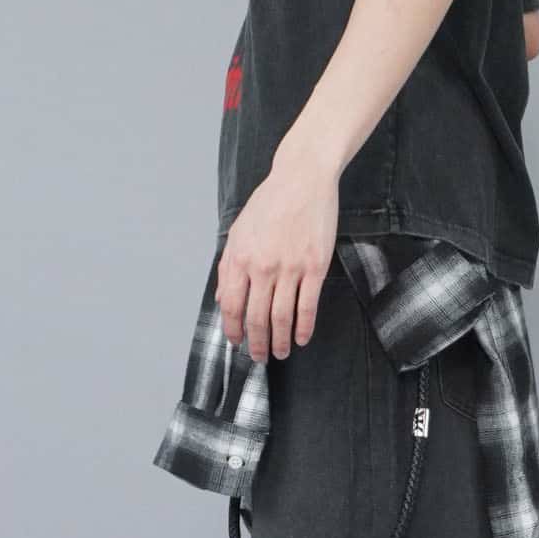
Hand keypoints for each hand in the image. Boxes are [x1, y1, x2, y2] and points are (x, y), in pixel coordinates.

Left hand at [216, 144, 338, 360]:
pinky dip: (304, 327)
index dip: (234, 330)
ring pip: (281, 317)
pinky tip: (302, 337)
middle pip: (257, 317)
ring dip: (280, 341)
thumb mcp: (238, 231)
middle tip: (260, 357)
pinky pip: (307, 306)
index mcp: (240, 258)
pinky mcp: (315, 267)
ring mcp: (290, 268)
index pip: (232, 306)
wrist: (302, 179)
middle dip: (256, 343)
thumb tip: (223, 300)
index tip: (237, 342)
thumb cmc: (270, 203)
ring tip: (281, 353)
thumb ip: (228, 267)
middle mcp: (263, 267)